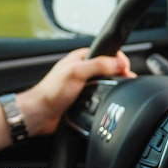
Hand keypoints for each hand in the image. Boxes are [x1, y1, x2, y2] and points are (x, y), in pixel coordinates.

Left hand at [20, 47, 134, 136]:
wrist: (40, 114)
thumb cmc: (51, 92)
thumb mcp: (77, 72)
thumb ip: (99, 65)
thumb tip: (119, 62)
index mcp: (80, 58)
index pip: (106, 52)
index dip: (118, 59)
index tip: (126, 69)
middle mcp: (82, 69)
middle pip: (108, 68)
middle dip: (119, 73)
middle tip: (126, 80)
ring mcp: (83, 84)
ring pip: (105, 83)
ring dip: (112, 86)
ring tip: (120, 89)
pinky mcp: (83, 98)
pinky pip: (100, 96)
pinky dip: (105, 98)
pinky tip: (107, 100)